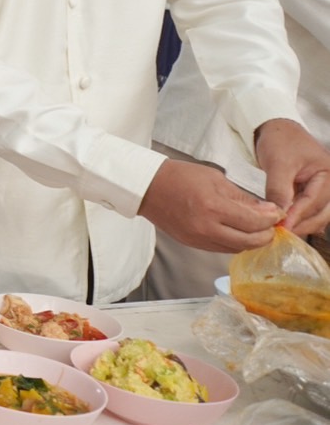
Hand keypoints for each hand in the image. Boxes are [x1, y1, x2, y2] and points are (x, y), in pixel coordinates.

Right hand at [139, 158, 280, 251]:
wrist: (147, 187)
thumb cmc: (179, 176)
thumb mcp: (216, 179)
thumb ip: (242, 198)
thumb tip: (267, 211)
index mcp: (213, 207)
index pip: (254, 222)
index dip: (271, 219)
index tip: (277, 213)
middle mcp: (206, 227)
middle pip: (249, 242)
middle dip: (266, 235)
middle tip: (272, 225)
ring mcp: (198, 238)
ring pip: (237, 249)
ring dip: (252, 241)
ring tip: (258, 229)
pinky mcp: (192, 244)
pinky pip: (222, 248)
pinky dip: (235, 242)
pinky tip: (239, 232)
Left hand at [255, 119, 329, 235]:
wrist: (275, 127)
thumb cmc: (280, 141)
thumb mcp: (278, 163)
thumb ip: (278, 189)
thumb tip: (278, 214)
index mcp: (329, 174)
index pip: (314, 200)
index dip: (298, 215)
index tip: (283, 227)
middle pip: (322, 211)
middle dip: (303, 224)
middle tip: (283, 233)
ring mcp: (324, 188)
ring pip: (318, 214)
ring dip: (303, 224)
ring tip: (284, 232)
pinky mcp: (313, 191)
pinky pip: (312, 209)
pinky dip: (302, 218)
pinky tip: (291, 226)